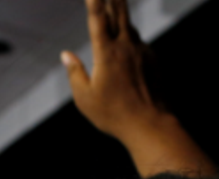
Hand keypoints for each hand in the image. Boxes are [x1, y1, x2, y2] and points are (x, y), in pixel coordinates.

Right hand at [62, 0, 214, 176]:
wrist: (151, 125)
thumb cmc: (114, 115)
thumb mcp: (85, 98)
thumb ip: (74, 73)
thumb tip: (65, 55)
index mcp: (106, 54)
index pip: (97, 18)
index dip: (94, 0)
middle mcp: (126, 47)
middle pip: (119, 12)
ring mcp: (142, 52)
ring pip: (130, 27)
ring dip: (121, 14)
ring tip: (116, 5)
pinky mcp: (153, 60)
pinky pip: (139, 44)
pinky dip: (131, 39)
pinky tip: (127, 44)